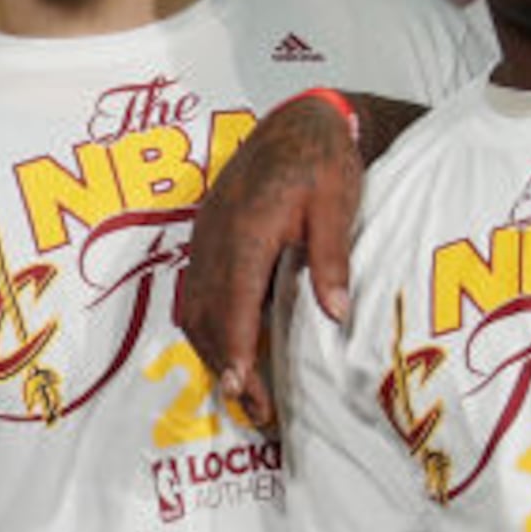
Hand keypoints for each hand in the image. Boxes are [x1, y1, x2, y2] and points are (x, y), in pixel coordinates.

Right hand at [174, 91, 364, 427]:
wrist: (297, 122)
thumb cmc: (322, 161)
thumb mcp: (338, 203)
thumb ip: (332, 256)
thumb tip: (336, 312)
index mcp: (248, 229)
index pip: (234, 301)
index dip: (235, 348)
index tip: (243, 388)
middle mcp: (216, 237)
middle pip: (206, 314)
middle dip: (225, 365)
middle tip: (254, 409)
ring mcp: (204, 238)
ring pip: (192, 308)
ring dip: (211, 352)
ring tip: (241, 390)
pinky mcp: (205, 239)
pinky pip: (193, 293)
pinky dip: (205, 329)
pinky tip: (227, 350)